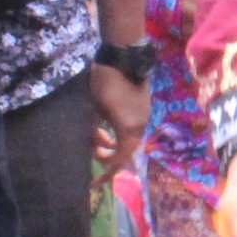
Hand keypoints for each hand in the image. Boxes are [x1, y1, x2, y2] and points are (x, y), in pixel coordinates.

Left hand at [88, 64, 148, 181]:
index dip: (108, 171)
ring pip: (129, 138)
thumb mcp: (94, 109)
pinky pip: (132, 127)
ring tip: (96, 135)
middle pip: (126, 150)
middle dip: (109, 155)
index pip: (119, 158)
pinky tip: (106, 125)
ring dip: (113, 141)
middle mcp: (140, 125)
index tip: (96, 181)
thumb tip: (92, 147)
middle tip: (92, 153)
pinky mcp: (143, 106)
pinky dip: (119, 132)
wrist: (123, 55)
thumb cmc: (105, 82)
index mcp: (129, 129)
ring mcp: (144, 115)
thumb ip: (95, 131)